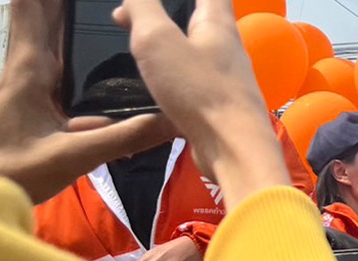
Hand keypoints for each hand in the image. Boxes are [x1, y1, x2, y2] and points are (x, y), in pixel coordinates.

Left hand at [0, 0, 173, 203]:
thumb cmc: (15, 171)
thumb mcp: (73, 156)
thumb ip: (124, 138)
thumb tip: (172, 121)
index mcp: (30, 69)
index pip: (32, 10)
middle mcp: (26, 68)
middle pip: (41, 17)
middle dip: (64, 4)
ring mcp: (27, 85)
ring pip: (47, 38)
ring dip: (64, 19)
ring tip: (92, 11)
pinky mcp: (32, 104)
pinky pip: (55, 66)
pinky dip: (69, 52)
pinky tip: (92, 61)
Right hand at [114, 0, 289, 209]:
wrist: (233, 151)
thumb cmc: (198, 90)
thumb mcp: (158, 39)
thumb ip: (143, 9)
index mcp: (217, 23)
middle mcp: (226, 48)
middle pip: (196, 19)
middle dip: (161, 13)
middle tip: (124, 17)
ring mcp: (224, 80)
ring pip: (190, 52)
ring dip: (162, 47)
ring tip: (131, 47)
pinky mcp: (217, 107)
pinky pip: (189, 83)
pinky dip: (168, 78)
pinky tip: (148, 87)